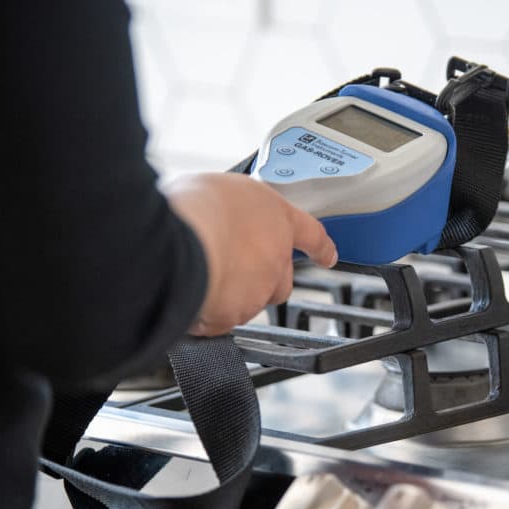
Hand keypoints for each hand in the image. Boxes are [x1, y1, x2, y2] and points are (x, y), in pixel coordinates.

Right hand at [163, 172, 336, 336]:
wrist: (182, 245)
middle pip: (282, 279)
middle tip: (234, 266)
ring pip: (251, 301)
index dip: (321, 247)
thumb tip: (215, 212)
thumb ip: (228, 207)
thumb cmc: (195, 208)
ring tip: (200, 276)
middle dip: (263, 278)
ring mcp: (259, 289)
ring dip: (230, 294)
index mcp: (277, 218)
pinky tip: (190, 296)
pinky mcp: (236, 315)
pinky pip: (222, 319)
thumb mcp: (217, 189)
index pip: (312, 234)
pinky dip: (207, 313)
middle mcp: (276, 257)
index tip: (327, 256)